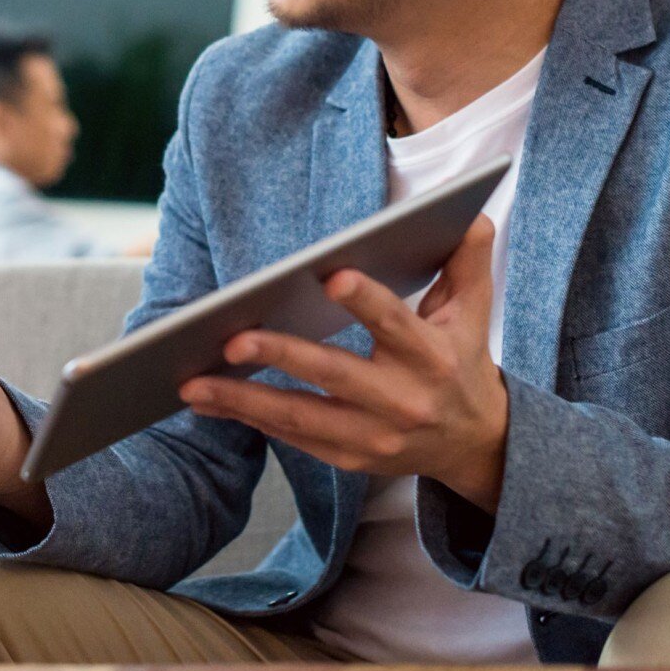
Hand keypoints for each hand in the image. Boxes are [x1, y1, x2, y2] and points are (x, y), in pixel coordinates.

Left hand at [180, 215, 510, 511]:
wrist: (476, 443)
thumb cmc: (461, 361)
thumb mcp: (472, 313)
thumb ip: (468, 263)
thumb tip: (471, 213)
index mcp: (432, 356)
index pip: (396, 323)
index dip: (366, 301)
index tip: (330, 274)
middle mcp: (403, 400)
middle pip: (334, 374)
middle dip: (281, 355)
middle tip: (231, 338)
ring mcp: (375, 436)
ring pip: (301, 417)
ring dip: (243, 400)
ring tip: (192, 383)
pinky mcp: (351, 458)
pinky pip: (293, 437)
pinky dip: (249, 419)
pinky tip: (209, 400)